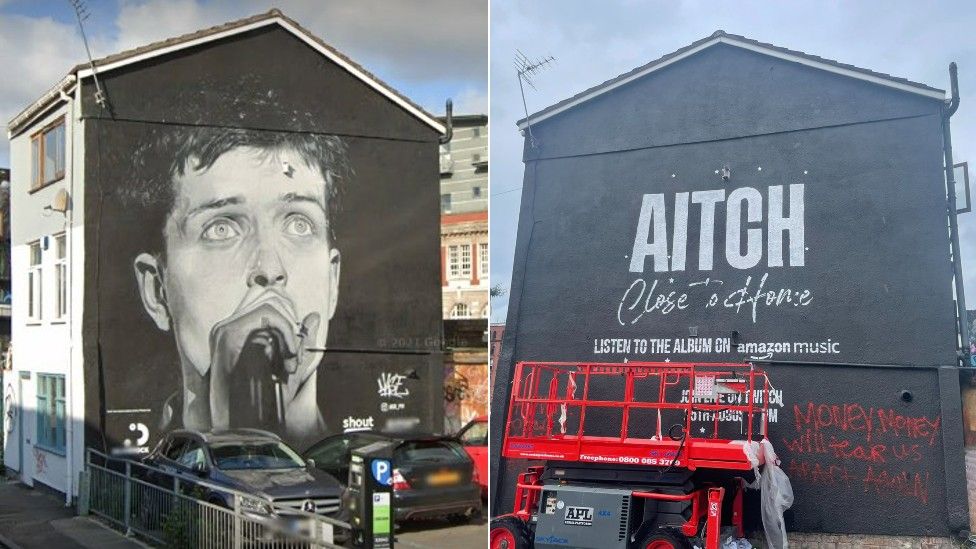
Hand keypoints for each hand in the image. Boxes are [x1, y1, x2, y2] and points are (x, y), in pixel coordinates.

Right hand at [208, 294, 303, 430]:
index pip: (268, 299)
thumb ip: (300, 342)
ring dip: (290, 330)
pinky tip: (287, 359)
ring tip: (290, 361)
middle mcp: (228, 326)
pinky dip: (286, 333)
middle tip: (294, 355)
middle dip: (292, 320)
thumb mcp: (289, 368)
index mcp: (238, 333)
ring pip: (271, 302)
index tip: (294, 349)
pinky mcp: (227, 333)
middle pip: (270, 294)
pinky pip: (268, 314)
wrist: (244, 429)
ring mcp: (225, 328)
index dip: (290, 316)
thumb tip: (314, 315)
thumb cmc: (265, 404)